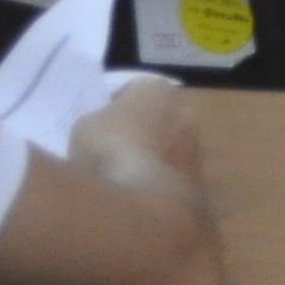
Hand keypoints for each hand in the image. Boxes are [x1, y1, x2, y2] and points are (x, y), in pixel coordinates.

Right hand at [71, 76, 207, 190]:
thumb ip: (99, 120)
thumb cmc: (108, 148)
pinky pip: (173, 176)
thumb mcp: (85, 126)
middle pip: (160, 116)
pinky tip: (139, 197)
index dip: (117, 106)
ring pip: (171, 146)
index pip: (136, 89)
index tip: (101, 124)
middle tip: (115, 149)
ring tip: (126, 177)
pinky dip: (160, 183)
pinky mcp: (199, 180)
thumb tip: (104, 128)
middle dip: (142, 129)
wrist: (140, 197)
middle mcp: (186, 110)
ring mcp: (197, 146)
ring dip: (155, 157)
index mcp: (158, 88)